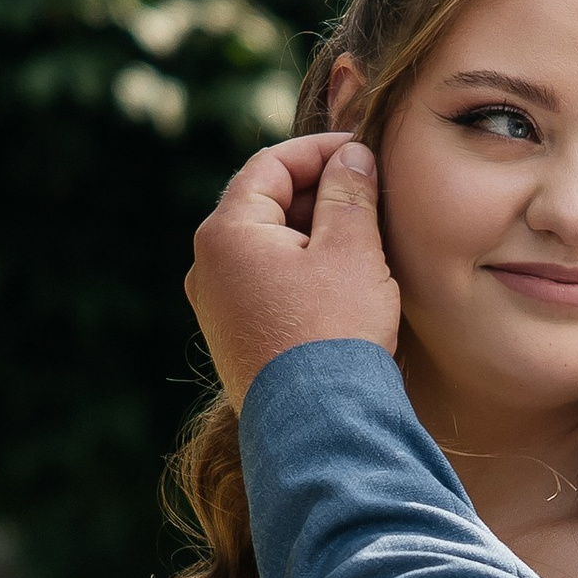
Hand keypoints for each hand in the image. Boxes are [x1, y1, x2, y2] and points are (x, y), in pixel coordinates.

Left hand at [184, 129, 400, 408]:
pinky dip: (302, 270)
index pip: (270, 165)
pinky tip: (342, 283)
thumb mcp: (353, 250)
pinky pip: (267, 284)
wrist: (319, 427)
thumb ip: (350, 193)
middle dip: (319, 193)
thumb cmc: (334, 333)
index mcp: (226, 233)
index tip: (362, 152)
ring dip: (314, 233)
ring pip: (268, 246)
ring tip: (364, 239)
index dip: (320, 151)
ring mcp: (216, 307)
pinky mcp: (233, 339)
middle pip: (265, 204)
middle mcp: (207, 267)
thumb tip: (351, 158)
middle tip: (370, 194)